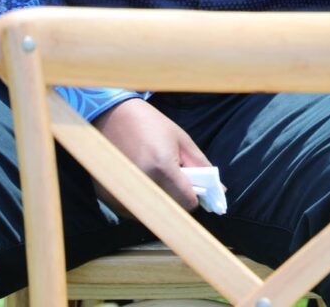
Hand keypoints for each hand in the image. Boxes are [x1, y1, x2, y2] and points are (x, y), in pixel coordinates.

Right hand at [94, 98, 211, 212]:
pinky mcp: (109, 198)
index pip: (187, 203)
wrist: (111, 115)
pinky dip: (142, 201)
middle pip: (172, 210)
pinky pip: (134, 211)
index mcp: (162, 168)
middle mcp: (142, 184)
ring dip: (159, 201)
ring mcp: (123, 193)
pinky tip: (139, 179)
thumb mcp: (181, 140)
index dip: (194, 196)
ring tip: (153, 174)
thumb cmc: (150, 124)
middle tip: (172, 178)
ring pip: (153, 213)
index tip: (192, 186)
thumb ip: (201, 166)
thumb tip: (220, 190)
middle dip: (177, 198)